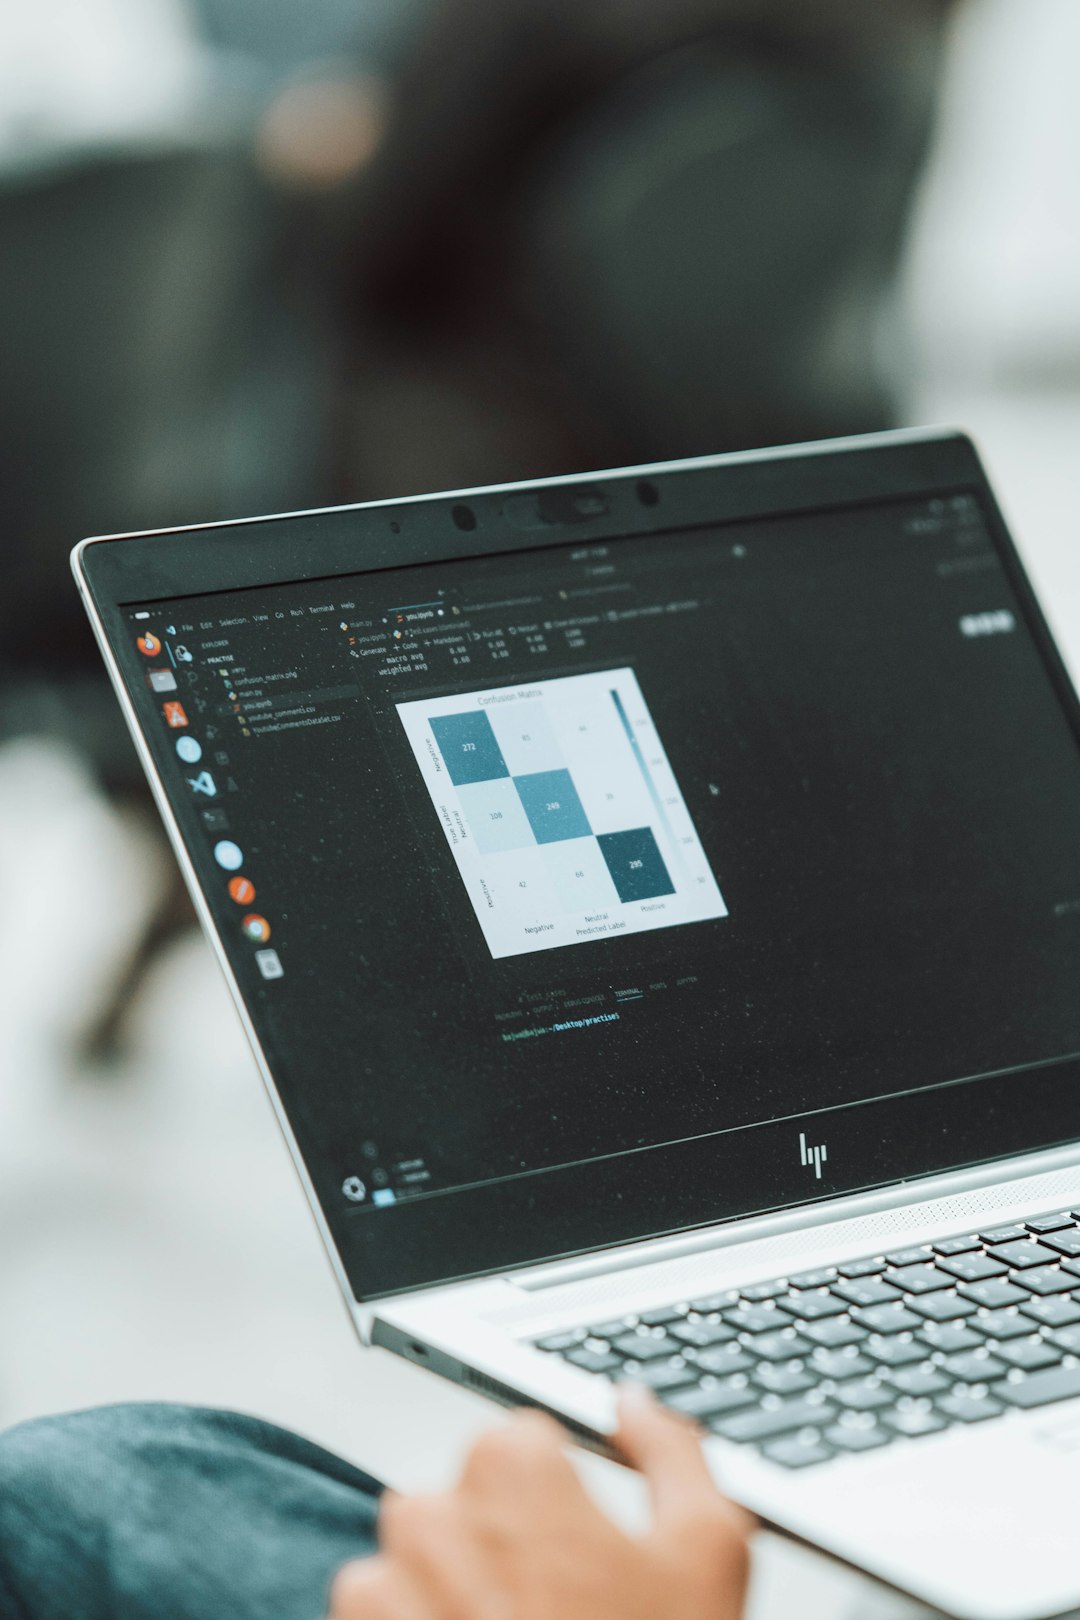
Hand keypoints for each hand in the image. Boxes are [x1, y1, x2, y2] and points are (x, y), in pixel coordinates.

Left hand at [329, 1385, 752, 1619]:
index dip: (557, 1499)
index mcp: (510, 1469)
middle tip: (555, 1611)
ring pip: (414, 1560)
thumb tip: (635, 1404)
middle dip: (500, 1544)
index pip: (519, 1443)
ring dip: (448, 1591)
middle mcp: (433, 1513)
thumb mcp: (708, 1555)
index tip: (580, 1552)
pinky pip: (372, 1617)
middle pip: (463, 1501)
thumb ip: (673, 1453)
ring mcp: (384, 1587)